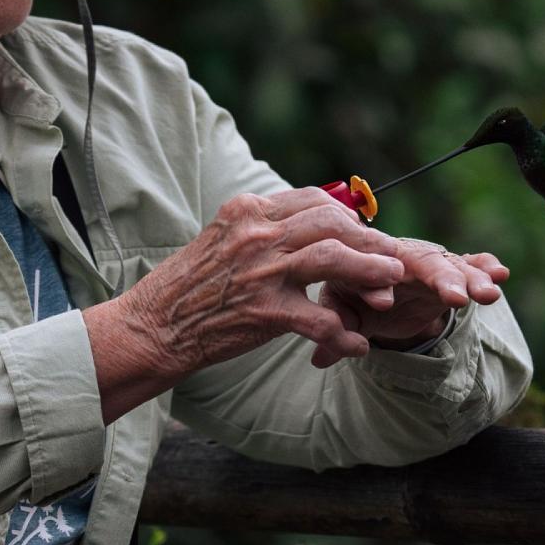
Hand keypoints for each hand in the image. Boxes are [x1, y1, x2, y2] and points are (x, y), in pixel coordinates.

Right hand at [84, 187, 405, 421]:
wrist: (152, 326)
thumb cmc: (187, 287)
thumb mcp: (221, 240)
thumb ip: (262, 230)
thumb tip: (306, 228)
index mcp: (247, 211)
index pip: (312, 199)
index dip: (347, 215)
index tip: (363, 231)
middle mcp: (256, 233)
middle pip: (331, 223)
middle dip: (369, 239)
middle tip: (392, 256)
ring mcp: (260, 271)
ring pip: (333, 259)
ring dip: (370, 271)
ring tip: (392, 284)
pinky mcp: (264, 311)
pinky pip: (320, 319)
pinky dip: (344, 333)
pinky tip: (357, 344)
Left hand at [312, 242, 509, 366]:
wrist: (377, 285)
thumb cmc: (356, 293)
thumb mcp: (344, 308)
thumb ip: (334, 327)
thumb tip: (318, 358)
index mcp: (370, 258)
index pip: (372, 266)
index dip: (376, 286)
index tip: (381, 305)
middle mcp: (404, 256)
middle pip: (421, 260)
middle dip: (440, 278)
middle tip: (454, 296)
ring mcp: (430, 264)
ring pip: (452, 265)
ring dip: (471, 279)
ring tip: (488, 294)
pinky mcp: (452, 272)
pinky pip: (471, 264)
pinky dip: (486, 266)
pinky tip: (501, 272)